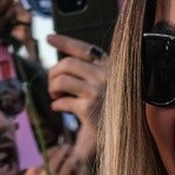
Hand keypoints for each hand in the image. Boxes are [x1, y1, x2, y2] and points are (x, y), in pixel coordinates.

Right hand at [22, 142, 89, 174]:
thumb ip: (33, 166)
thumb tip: (43, 154)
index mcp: (35, 170)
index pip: (47, 153)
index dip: (55, 148)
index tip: (59, 147)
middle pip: (59, 156)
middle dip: (65, 149)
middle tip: (69, 147)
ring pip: (69, 164)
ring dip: (73, 157)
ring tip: (76, 155)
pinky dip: (80, 171)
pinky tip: (82, 169)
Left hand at [45, 32, 109, 165]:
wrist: (126, 137)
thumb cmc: (112, 110)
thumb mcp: (106, 85)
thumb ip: (89, 72)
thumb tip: (60, 64)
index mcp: (110, 65)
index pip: (83, 48)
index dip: (64, 41)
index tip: (48, 38)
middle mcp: (105, 75)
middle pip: (66, 64)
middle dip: (53, 73)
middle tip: (52, 86)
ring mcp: (97, 91)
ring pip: (61, 81)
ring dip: (52, 88)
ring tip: (55, 96)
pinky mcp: (88, 108)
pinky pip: (62, 101)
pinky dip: (56, 105)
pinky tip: (59, 108)